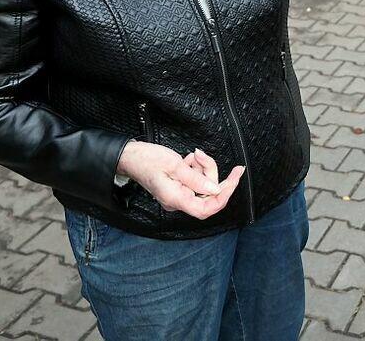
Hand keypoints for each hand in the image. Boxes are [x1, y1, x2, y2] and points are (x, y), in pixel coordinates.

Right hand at [117, 141, 244, 219]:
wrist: (130, 156)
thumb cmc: (147, 160)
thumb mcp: (174, 166)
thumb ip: (196, 179)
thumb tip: (216, 190)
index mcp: (176, 199)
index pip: (207, 208)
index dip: (224, 195)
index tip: (235, 177)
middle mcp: (178, 200)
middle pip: (207, 193)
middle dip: (210, 172)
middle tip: (202, 156)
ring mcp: (178, 194)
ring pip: (203, 184)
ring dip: (202, 167)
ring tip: (192, 156)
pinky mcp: (179, 186)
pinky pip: (195, 179)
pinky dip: (195, 167)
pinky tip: (187, 159)